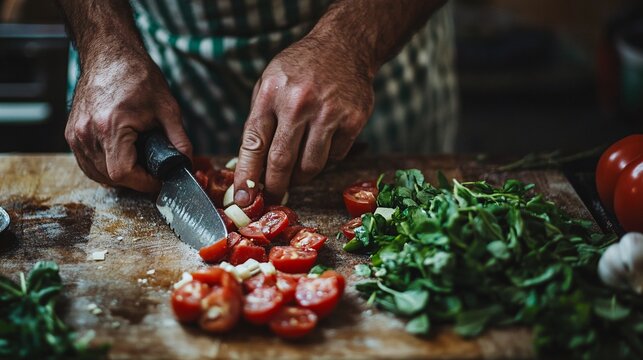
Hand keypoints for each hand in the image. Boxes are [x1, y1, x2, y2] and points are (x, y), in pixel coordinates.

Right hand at [66, 53, 191, 192]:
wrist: (110, 55)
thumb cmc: (137, 76)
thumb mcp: (167, 108)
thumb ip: (179, 139)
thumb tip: (186, 162)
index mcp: (111, 126)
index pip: (122, 173)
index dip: (144, 183)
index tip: (158, 179)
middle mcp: (87, 133)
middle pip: (109, 177)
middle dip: (134, 180)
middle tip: (152, 171)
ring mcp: (75, 134)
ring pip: (96, 173)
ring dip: (118, 176)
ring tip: (138, 163)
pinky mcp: (71, 133)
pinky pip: (86, 163)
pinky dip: (103, 167)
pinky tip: (121, 157)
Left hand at [233, 35, 374, 205]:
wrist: (345, 46)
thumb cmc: (301, 68)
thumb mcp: (270, 82)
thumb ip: (259, 119)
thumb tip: (249, 167)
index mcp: (272, 94)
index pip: (254, 144)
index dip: (247, 176)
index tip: (245, 199)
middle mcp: (299, 103)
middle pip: (281, 161)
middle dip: (274, 185)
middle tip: (272, 195)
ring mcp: (328, 112)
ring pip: (310, 166)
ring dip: (301, 177)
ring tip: (297, 171)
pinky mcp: (353, 120)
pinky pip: (335, 157)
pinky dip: (326, 159)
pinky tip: (322, 145)